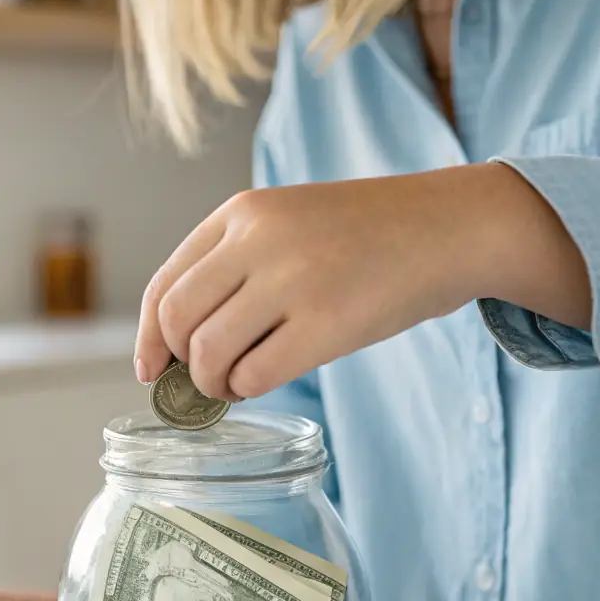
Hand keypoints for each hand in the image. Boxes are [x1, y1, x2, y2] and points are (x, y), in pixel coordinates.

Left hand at [134, 164, 579, 399]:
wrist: (453, 225)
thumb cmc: (371, 234)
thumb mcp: (291, 221)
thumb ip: (237, 262)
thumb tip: (183, 339)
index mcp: (242, 211)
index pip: (163, 284)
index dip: (146, 337)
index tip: (151, 368)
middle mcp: (258, 239)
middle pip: (177, 322)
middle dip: (181, 365)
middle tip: (206, 381)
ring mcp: (292, 279)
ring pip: (208, 353)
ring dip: (214, 384)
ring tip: (238, 383)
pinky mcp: (327, 322)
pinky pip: (254, 374)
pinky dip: (248, 389)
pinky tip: (264, 382)